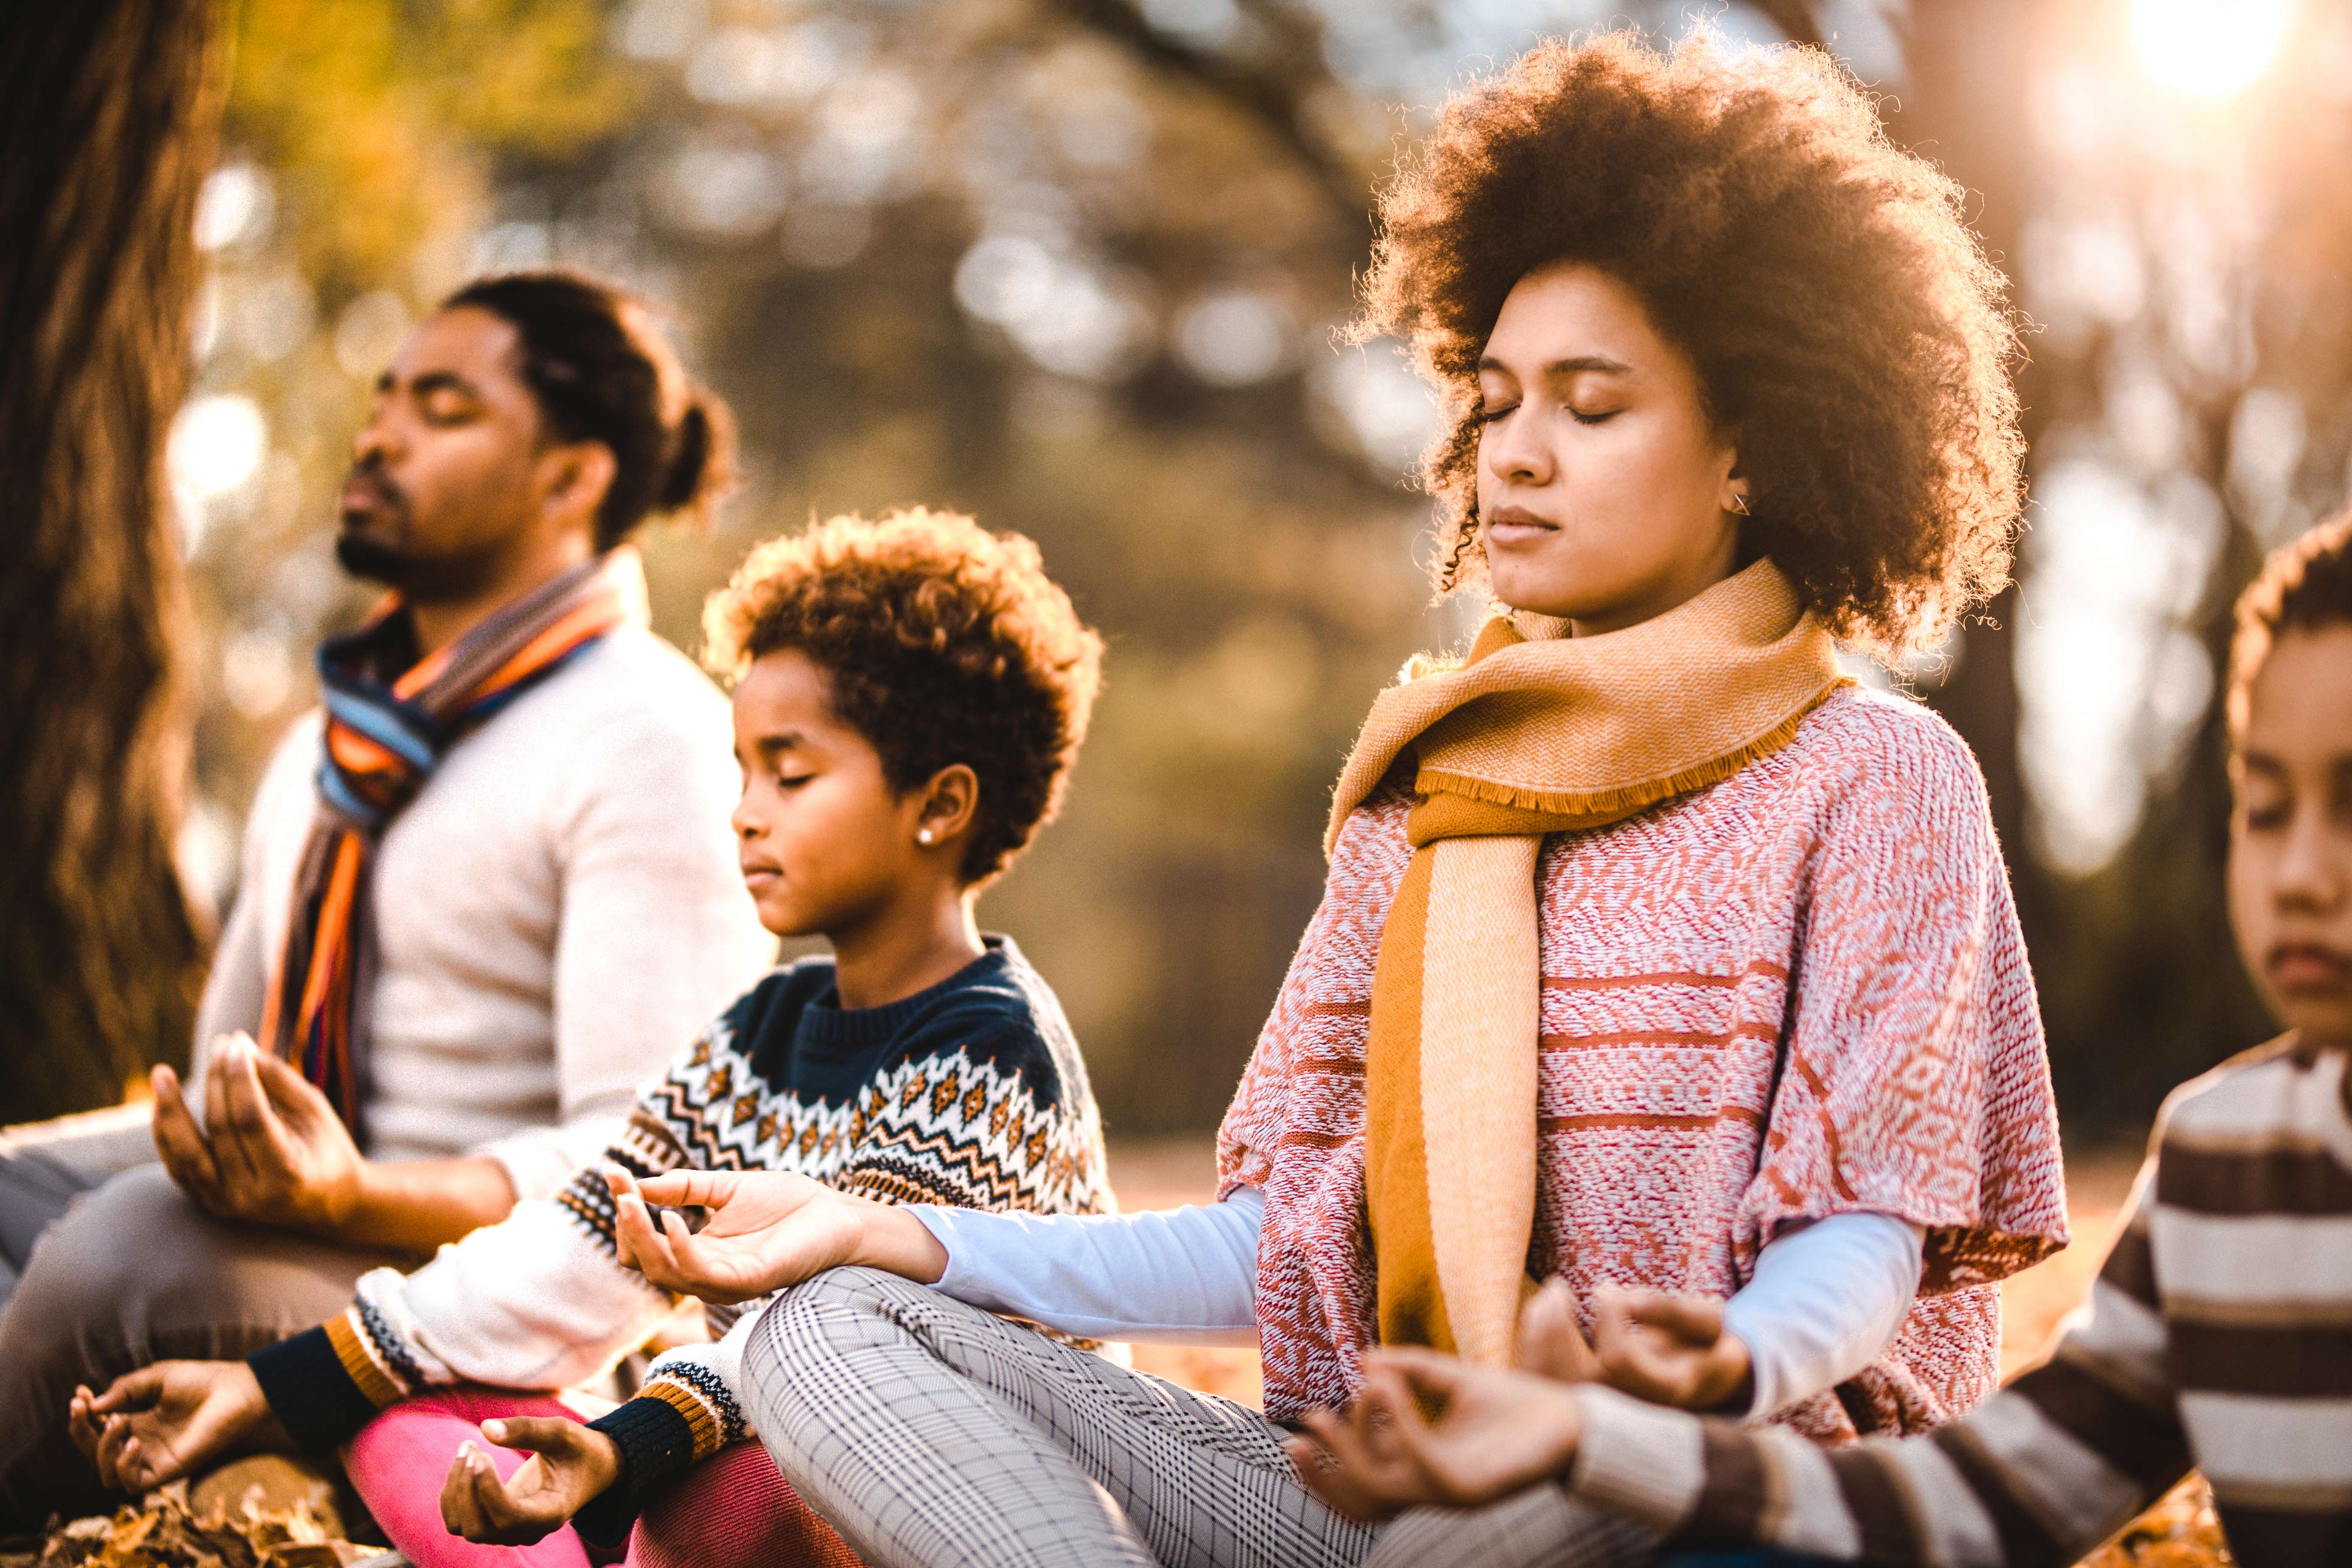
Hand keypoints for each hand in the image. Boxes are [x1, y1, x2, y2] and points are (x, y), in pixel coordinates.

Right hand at [66, 1361, 283, 1491]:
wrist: (236, 1389)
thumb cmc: (201, 1381)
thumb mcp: (154, 1379)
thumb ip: (124, 1391)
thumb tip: (92, 1408)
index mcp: (138, 1424)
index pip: (97, 1430)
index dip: (83, 1416)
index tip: (79, 1394)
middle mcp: (142, 1445)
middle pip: (95, 1454)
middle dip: (81, 1432)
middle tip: (83, 1407)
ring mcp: (154, 1460)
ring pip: (107, 1474)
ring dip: (102, 1448)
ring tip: (118, 1421)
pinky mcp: (168, 1471)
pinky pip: (132, 1484)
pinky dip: (123, 1465)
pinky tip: (133, 1440)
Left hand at [151, 1034, 366, 1235]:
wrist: (327, 1203)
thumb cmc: (325, 1148)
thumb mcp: (313, 1110)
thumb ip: (277, 1079)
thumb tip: (237, 1044)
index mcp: (287, 1173)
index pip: (250, 1118)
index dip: (240, 1078)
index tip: (237, 1044)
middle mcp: (251, 1195)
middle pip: (219, 1128)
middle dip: (217, 1080)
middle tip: (221, 1045)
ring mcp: (225, 1203)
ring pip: (186, 1152)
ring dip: (170, 1110)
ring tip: (160, 1073)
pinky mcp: (208, 1203)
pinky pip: (177, 1165)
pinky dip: (165, 1133)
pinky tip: (162, 1103)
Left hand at [439, 1419, 621, 1545]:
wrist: (590, 1468)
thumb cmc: (579, 1449)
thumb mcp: (562, 1432)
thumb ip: (527, 1429)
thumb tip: (484, 1428)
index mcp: (551, 1513)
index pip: (510, 1516)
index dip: (488, 1491)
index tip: (481, 1456)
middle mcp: (527, 1530)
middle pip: (480, 1528)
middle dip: (467, 1488)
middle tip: (472, 1446)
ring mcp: (509, 1530)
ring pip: (464, 1527)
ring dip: (456, 1489)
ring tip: (467, 1448)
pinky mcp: (494, 1522)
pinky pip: (459, 1521)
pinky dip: (452, 1494)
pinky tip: (465, 1461)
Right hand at [607, 1167, 942, 1304]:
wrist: (836, 1212)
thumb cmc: (788, 1202)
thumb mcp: (726, 1187)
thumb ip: (684, 1187)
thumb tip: (636, 1184)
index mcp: (700, 1252)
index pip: (646, 1246)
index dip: (627, 1216)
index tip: (615, 1177)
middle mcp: (707, 1272)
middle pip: (648, 1263)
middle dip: (628, 1229)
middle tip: (621, 1193)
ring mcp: (725, 1280)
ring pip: (666, 1273)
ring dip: (644, 1239)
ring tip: (633, 1203)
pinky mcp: (747, 1280)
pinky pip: (701, 1274)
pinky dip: (679, 1249)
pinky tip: (669, 1221)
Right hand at [1286, 1349, 1584, 1521]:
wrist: (1573, 1417)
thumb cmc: (1517, 1403)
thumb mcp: (1453, 1379)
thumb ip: (1411, 1369)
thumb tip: (1364, 1359)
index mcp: (1423, 1468)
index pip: (1361, 1482)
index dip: (1330, 1460)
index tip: (1315, 1416)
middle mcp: (1431, 1487)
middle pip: (1361, 1500)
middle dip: (1324, 1474)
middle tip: (1300, 1435)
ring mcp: (1449, 1492)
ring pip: (1382, 1490)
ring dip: (1352, 1451)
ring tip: (1339, 1406)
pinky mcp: (1470, 1488)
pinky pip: (1419, 1463)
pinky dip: (1397, 1425)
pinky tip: (1385, 1387)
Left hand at [1511, 1278, 1751, 1412]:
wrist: (1705, 1377)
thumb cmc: (1705, 1343)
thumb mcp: (1706, 1321)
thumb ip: (1668, 1308)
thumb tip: (1610, 1292)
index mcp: (1662, 1393)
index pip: (1619, 1359)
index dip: (1609, 1318)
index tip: (1606, 1289)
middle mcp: (1629, 1412)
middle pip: (1575, 1379)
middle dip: (1557, 1327)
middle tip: (1556, 1287)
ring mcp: (1603, 1416)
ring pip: (1553, 1384)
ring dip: (1540, 1335)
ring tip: (1549, 1295)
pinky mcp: (1583, 1408)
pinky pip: (1546, 1383)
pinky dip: (1536, 1347)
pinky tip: (1542, 1312)